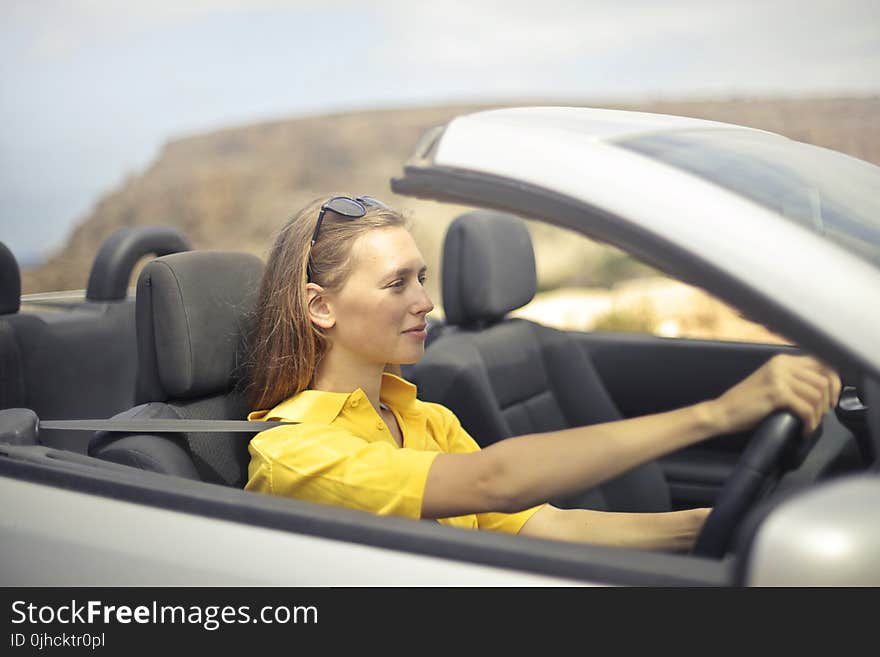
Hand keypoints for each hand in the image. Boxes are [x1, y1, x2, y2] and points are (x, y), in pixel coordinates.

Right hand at [708, 354, 840, 435]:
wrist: (722, 412)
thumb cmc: (746, 403)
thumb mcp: (771, 383)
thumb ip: (793, 380)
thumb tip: (822, 389)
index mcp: (782, 360)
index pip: (822, 364)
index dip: (834, 382)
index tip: (831, 399)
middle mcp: (781, 365)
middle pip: (823, 379)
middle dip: (828, 401)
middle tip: (821, 415)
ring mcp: (778, 378)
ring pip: (817, 394)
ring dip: (818, 414)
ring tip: (810, 423)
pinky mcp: (776, 394)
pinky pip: (806, 408)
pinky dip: (809, 422)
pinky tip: (804, 429)